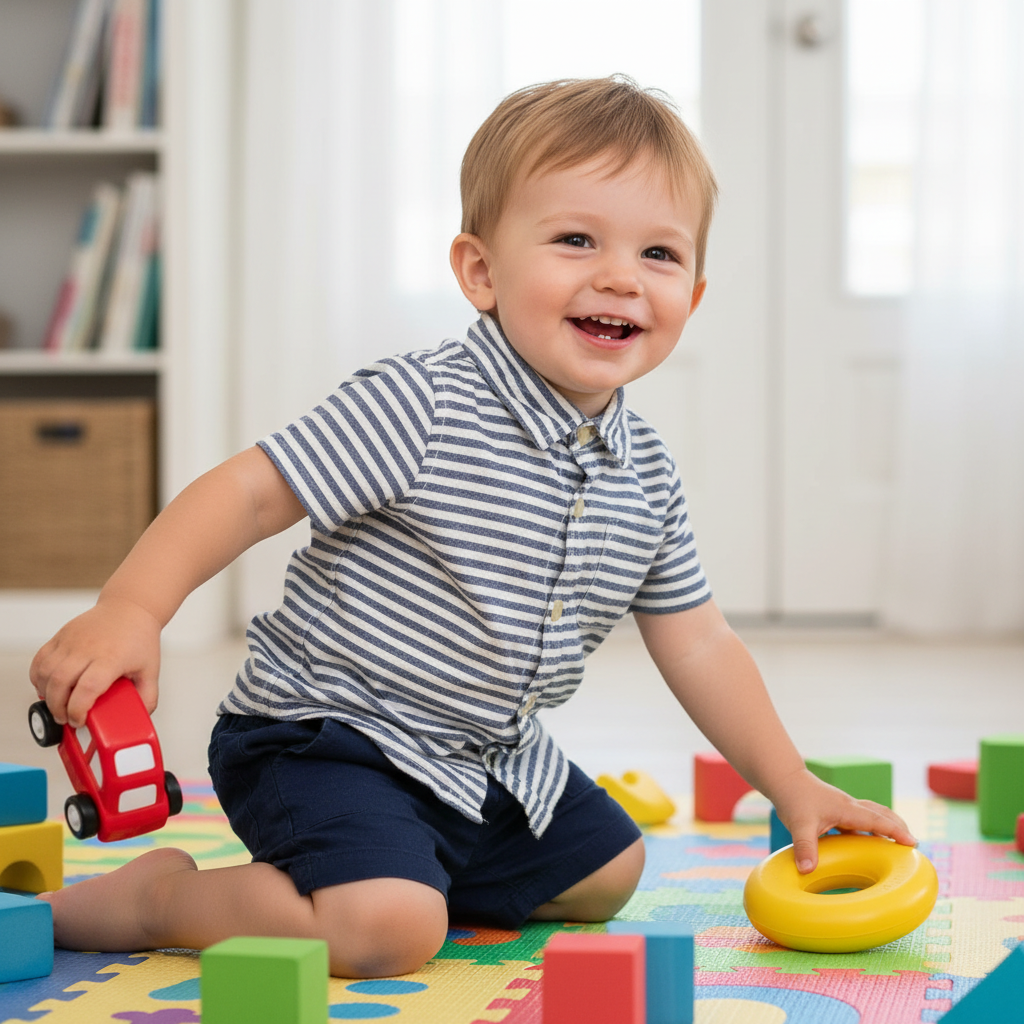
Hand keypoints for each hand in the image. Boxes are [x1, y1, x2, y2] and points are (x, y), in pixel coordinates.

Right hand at [29, 596, 160, 727]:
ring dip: (46, 694)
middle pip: (60, 682)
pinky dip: (37, 677)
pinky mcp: (61, 635)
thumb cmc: (139, 637)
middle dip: (58, 708)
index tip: (79, 721)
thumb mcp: (150, 670)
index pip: (87, 688)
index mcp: (111, 658)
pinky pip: (39, 659)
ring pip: (45, 672)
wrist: (130, 607)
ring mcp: (71, 640)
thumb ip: (148, 696)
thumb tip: (140, 718)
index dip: (78, 709)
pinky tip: (48, 687)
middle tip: (66, 718)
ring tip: (58, 704)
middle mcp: (88, 648)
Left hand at [771, 768, 917, 873]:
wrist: (785, 779)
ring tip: (898, 841)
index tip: (913, 843)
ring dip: (887, 824)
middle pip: (881, 813)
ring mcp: (844, 806)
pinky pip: (861, 818)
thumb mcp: (798, 825)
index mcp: (846, 809)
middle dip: (898, 826)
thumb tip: (806, 870)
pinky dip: (871, 827)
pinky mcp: (837, 809)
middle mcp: (849, 806)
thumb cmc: (793, 798)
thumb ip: (804, 847)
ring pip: (872, 813)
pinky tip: (868, 839)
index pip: (877, 820)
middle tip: (913, 842)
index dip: (895, 831)